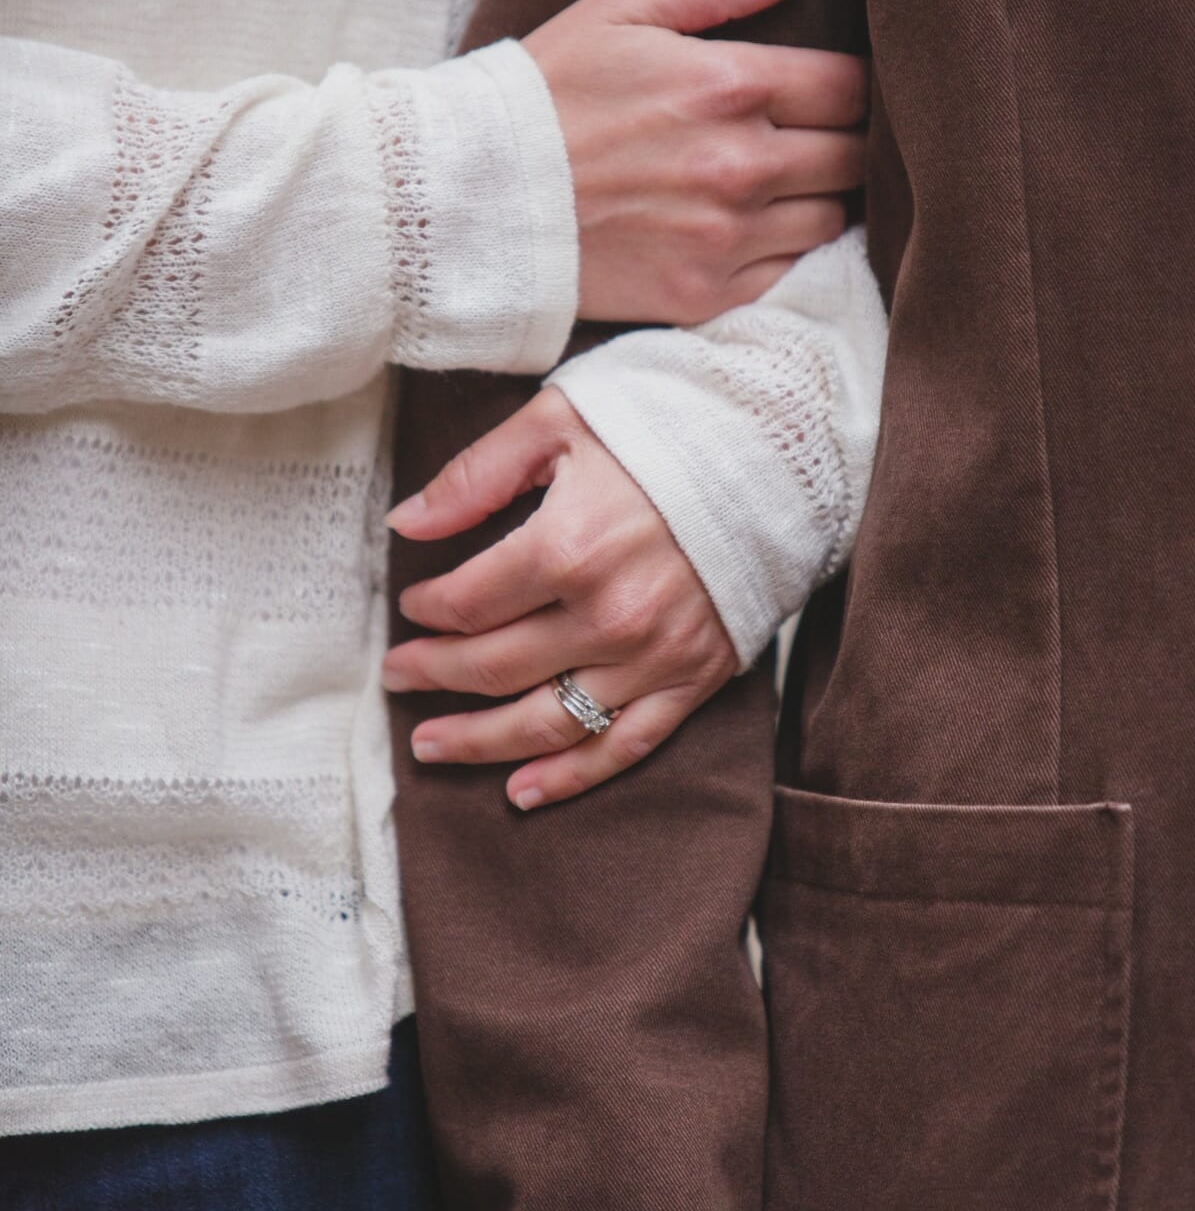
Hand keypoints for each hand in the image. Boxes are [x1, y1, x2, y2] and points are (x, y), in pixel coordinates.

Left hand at [384, 388, 737, 808]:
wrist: (780, 447)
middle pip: (495, 668)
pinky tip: (521, 790)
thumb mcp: (560, 420)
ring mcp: (655, 655)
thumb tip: (406, 523)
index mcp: (568, 547)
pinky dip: (569, 775)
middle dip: (434, 676)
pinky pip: (624, 745)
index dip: (427, 612)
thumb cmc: (664, 423)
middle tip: (397, 677)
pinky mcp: (696, 678)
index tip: (413, 607)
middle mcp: (609, 615)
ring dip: (480, 743)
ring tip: (430, 746)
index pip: (469, 604)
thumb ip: (477, 474)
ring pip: (548, 722)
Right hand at [525, 0, 866, 324]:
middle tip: (813, 136)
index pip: (852, 87)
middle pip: (855, 156)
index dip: (852, 85)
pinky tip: (746, 229)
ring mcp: (726, 237)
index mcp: (731, 86)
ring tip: (782, 183)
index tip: (831, 89)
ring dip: (818, 198)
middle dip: (844, 141)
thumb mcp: (617, 12)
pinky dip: (782, 252)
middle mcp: (742, 165)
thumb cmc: (542, 96)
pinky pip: (787, 273)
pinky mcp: (704, 294)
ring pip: (831, 218)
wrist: (469, 199)